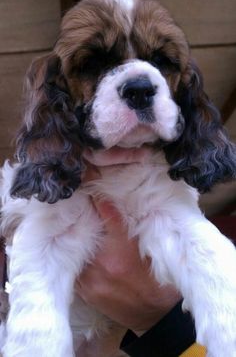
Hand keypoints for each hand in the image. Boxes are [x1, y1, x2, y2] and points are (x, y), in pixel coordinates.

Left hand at [75, 200, 180, 332]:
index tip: (92, 177)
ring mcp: (90, 279)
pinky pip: (75, 265)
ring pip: (76, 246)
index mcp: (123, 250)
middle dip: (86, 212)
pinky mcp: (84, 291)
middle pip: (86, 228)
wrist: (156, 317)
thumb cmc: (161, 279)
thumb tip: (125, 201)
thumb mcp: (155, 248)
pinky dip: (78, 254)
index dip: (98, 194)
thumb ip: (139, 226)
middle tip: (83, 197)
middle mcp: (102, 263)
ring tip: (80, 222)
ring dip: (79, 233)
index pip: (106, 213)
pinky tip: (81, 247)